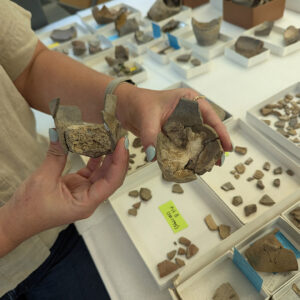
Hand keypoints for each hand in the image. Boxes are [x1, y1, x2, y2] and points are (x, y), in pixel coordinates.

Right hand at [1, 131, 128, 250]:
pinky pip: (91, 172)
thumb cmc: (29, 208)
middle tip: (120, 138)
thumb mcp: (43, 179)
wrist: (16, 221)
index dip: (120, 162)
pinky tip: (98, 147)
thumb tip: (60, 132)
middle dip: (118, 158)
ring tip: (112, 140)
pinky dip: (95, 160)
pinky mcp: (77, 186)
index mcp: (86, 203)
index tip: (122, 144)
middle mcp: (89, 199)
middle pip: (111, 177)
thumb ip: (56, 155)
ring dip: (108, 158)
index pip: (112, 182)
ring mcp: (84, 192)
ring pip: (102, 174)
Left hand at [116, 86, 231, 161]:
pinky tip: (188, 164)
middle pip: (206, 130)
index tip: (227, 147)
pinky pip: (182, 145)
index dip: (220, 132)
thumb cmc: (137, 102)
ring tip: (206, 166)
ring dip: (200, 152)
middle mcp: (187, 112)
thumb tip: (154, 155)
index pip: (210, 116)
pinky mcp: (172, 133)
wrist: (123, 106)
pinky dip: (186, 155)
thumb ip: (150, 135)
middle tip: (217, 162)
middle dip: (213, 145)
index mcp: (188, 101)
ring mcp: (180, 124)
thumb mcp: (147, 116)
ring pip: (195, 139)